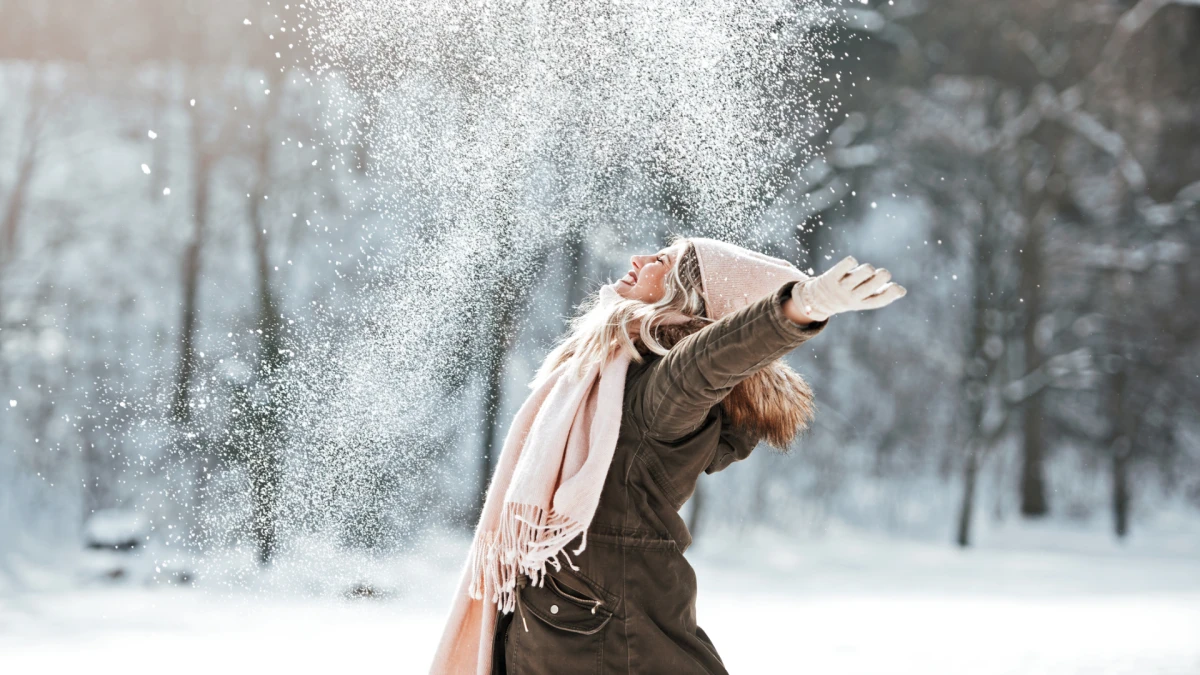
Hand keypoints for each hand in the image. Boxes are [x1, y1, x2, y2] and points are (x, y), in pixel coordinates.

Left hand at [792, 256, 906, 321]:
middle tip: (881, 274)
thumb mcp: (863, 299)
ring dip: (868, 269)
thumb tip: (902, 291)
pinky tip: (851, 263)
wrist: (817, 300)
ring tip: (867, 271)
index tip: (898, 287)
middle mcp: (851, 297)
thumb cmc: (847, 296)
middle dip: (881, 276)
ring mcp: (841, 287)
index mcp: (862, 303)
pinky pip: (844, 266)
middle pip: (871, 285)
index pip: (878, 301)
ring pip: (861, 274)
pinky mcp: (830, 277)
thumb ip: (881, 294)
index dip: (890, 294)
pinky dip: (850, 262)